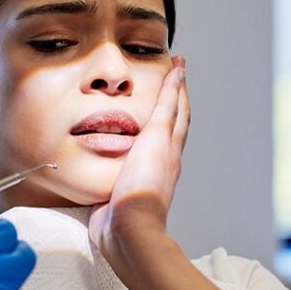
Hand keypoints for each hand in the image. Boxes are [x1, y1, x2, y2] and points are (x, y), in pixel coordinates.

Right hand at [89, 57, 189, 268]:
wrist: (128, 228)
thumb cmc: (143, 185)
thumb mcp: (156, 137)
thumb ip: (165, 106)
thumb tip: (178, 75)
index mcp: (169, 145)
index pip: (178, 107)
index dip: (178, 84)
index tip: (177, 61)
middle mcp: (160, 158)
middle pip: (167, 122)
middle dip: (166, 98)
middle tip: (161, 76)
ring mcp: (141, 173)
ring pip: (147, 139)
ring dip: (144, 120)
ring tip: (134, 105)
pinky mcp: (121, 186)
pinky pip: (124, 156)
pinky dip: (121, 142)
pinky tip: (111, 142)